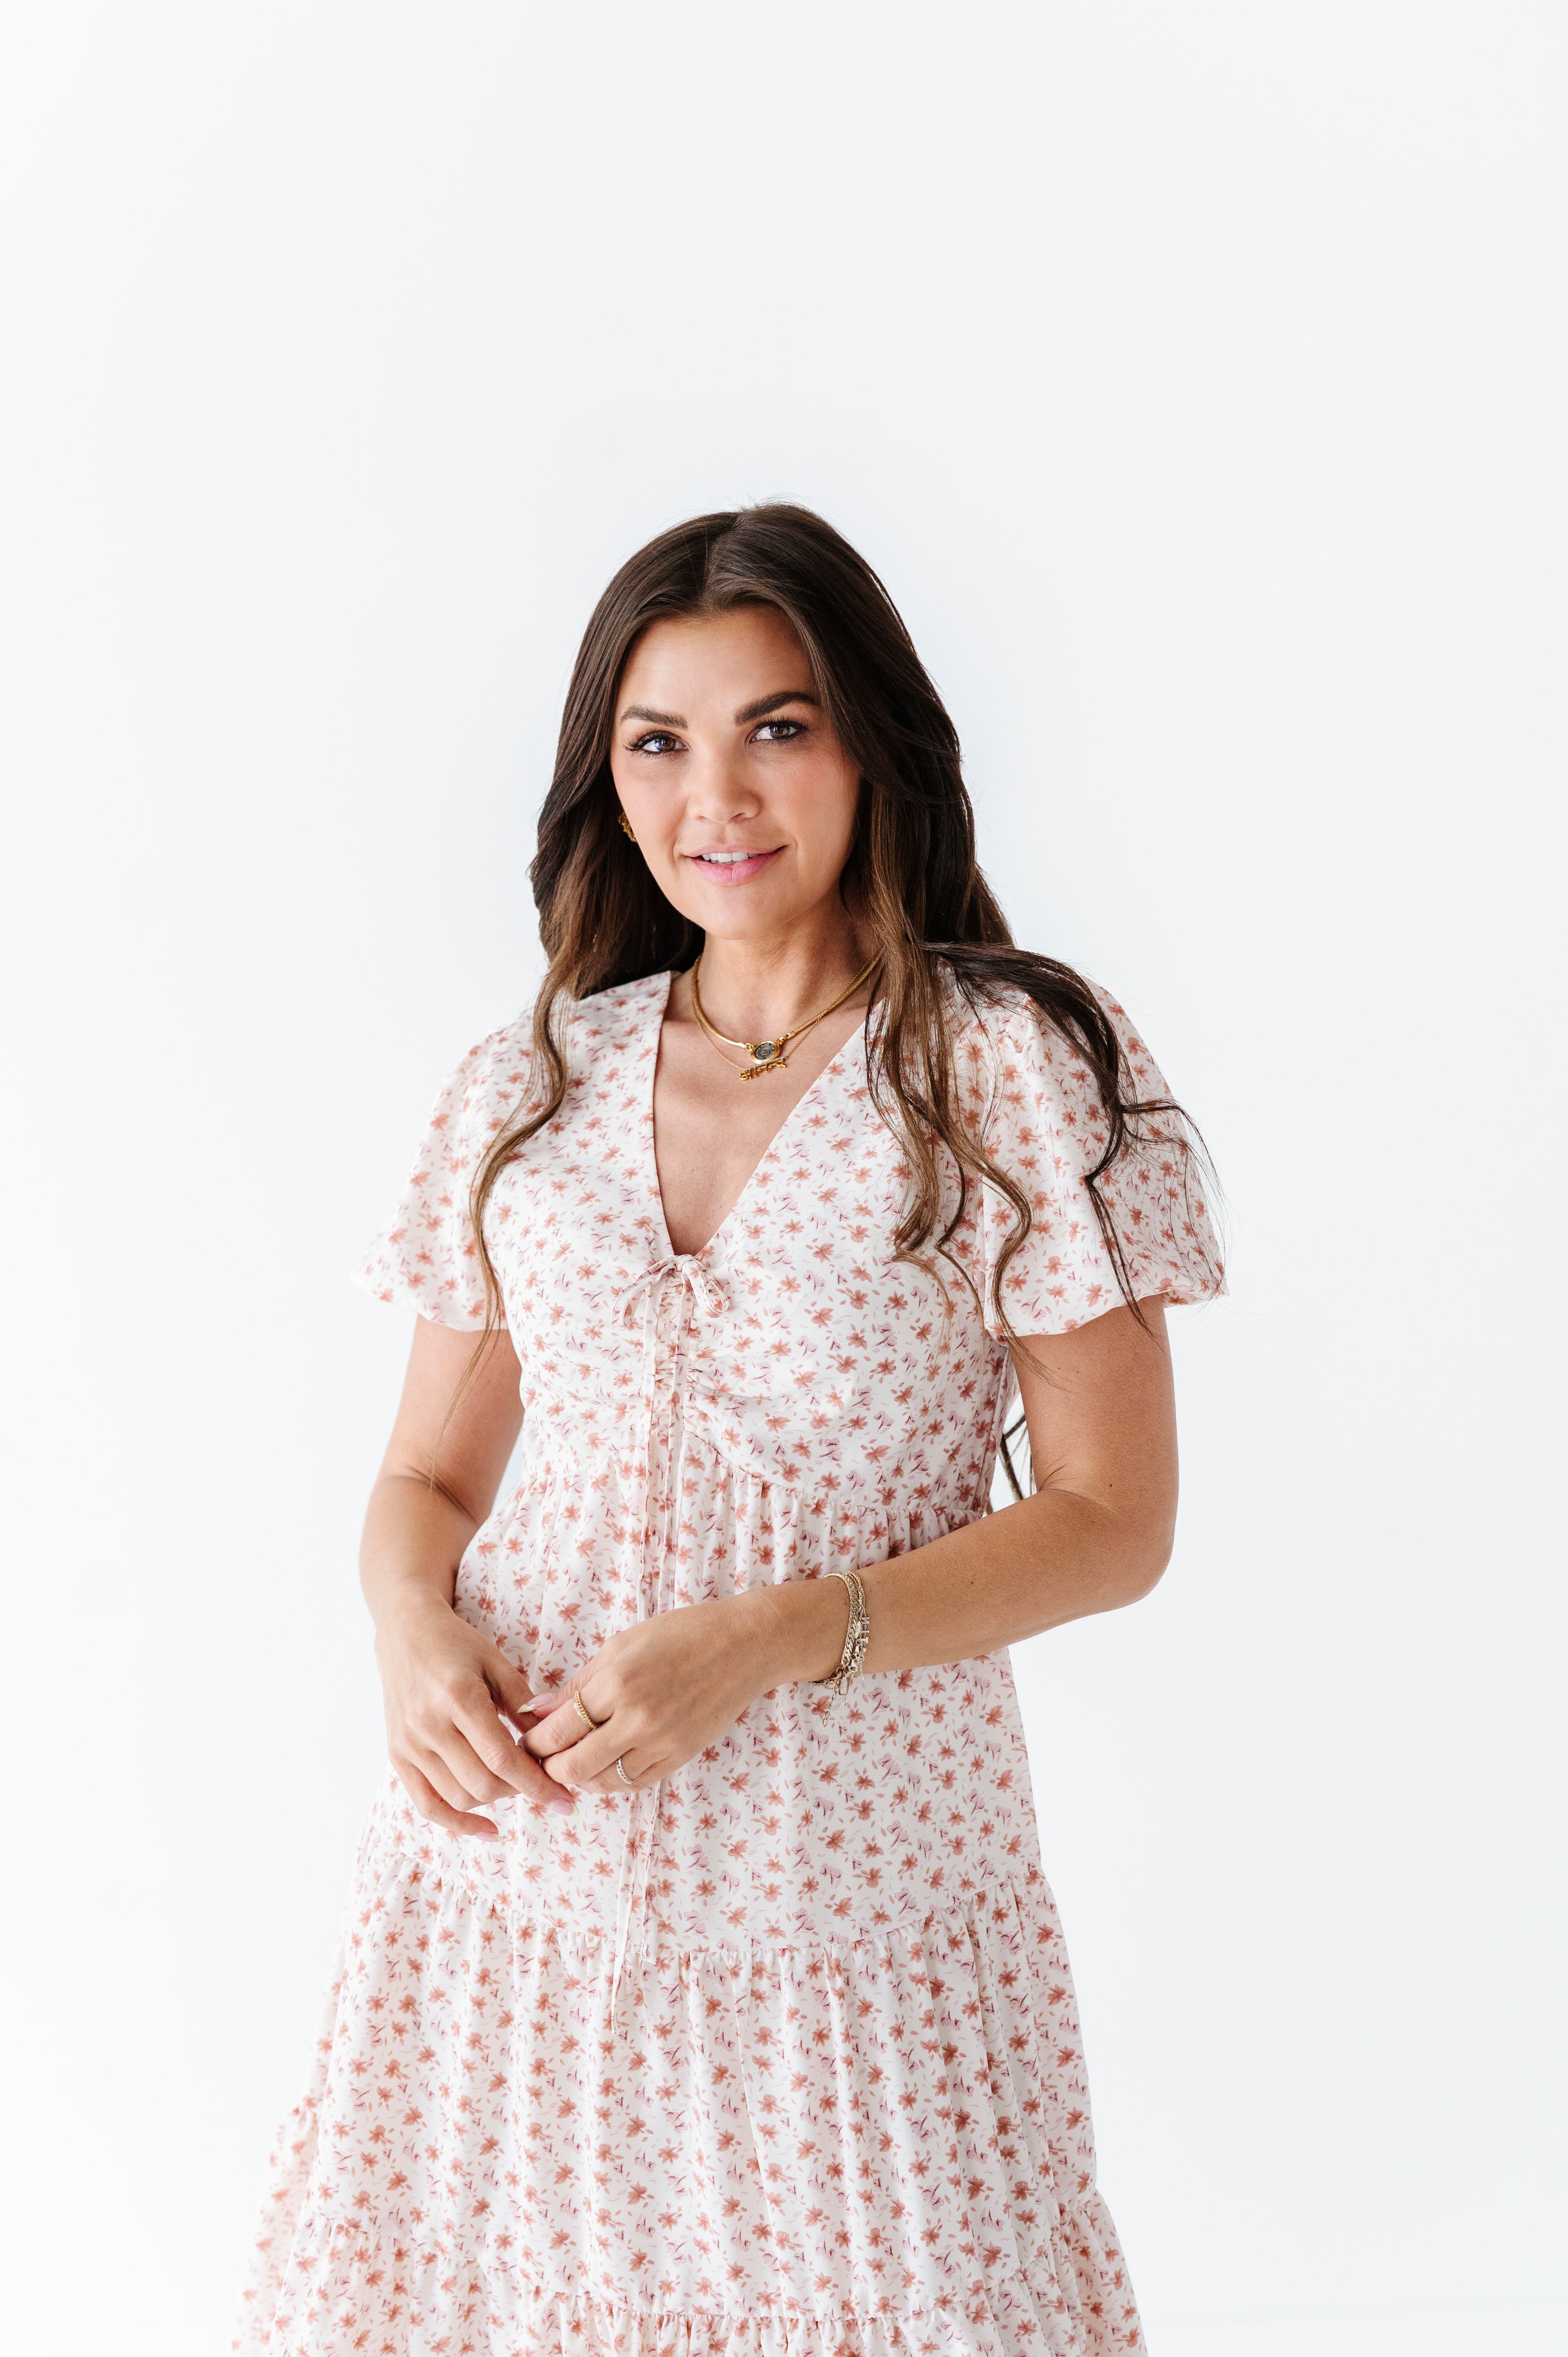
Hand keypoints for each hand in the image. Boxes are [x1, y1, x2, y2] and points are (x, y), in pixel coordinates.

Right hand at [376, 1593, 573, 1837]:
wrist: (405, 1632)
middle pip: (482, 1782)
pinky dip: (456, 1823)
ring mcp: (409, 1744)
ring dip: (493, 1801)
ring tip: (513, 1786)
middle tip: (542, 1784)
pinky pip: (426, 1805)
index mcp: (459, 1698)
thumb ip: (524, 1703)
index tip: (564, 1801)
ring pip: (458, 1796)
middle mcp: (429, 1725)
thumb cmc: (456, 1644)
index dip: (536, 1784)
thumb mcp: (496, 1663)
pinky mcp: (397, 1756)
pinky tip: (486, 1828)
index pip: (502, 1758)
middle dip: (519, 1791)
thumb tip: (554, 1741)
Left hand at [523, 1585, 845, 1794]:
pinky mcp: (679, 1757)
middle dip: (547, 1769)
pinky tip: (602, 1765)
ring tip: (568, 1763)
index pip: (557, 1731)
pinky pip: (633, 1783)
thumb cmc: (680, 1635)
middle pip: (572, 1767)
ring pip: (602, 1782)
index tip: (523, 1741)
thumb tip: (533, 1711)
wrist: (743, 1646)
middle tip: (539, 1760)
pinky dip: (610, 1780)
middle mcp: (636, 1719)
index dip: (532, 1743)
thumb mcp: (620, 1646)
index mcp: (616, 1684)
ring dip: (577, 1778)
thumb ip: (577, 1684)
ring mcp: (661, 1743)